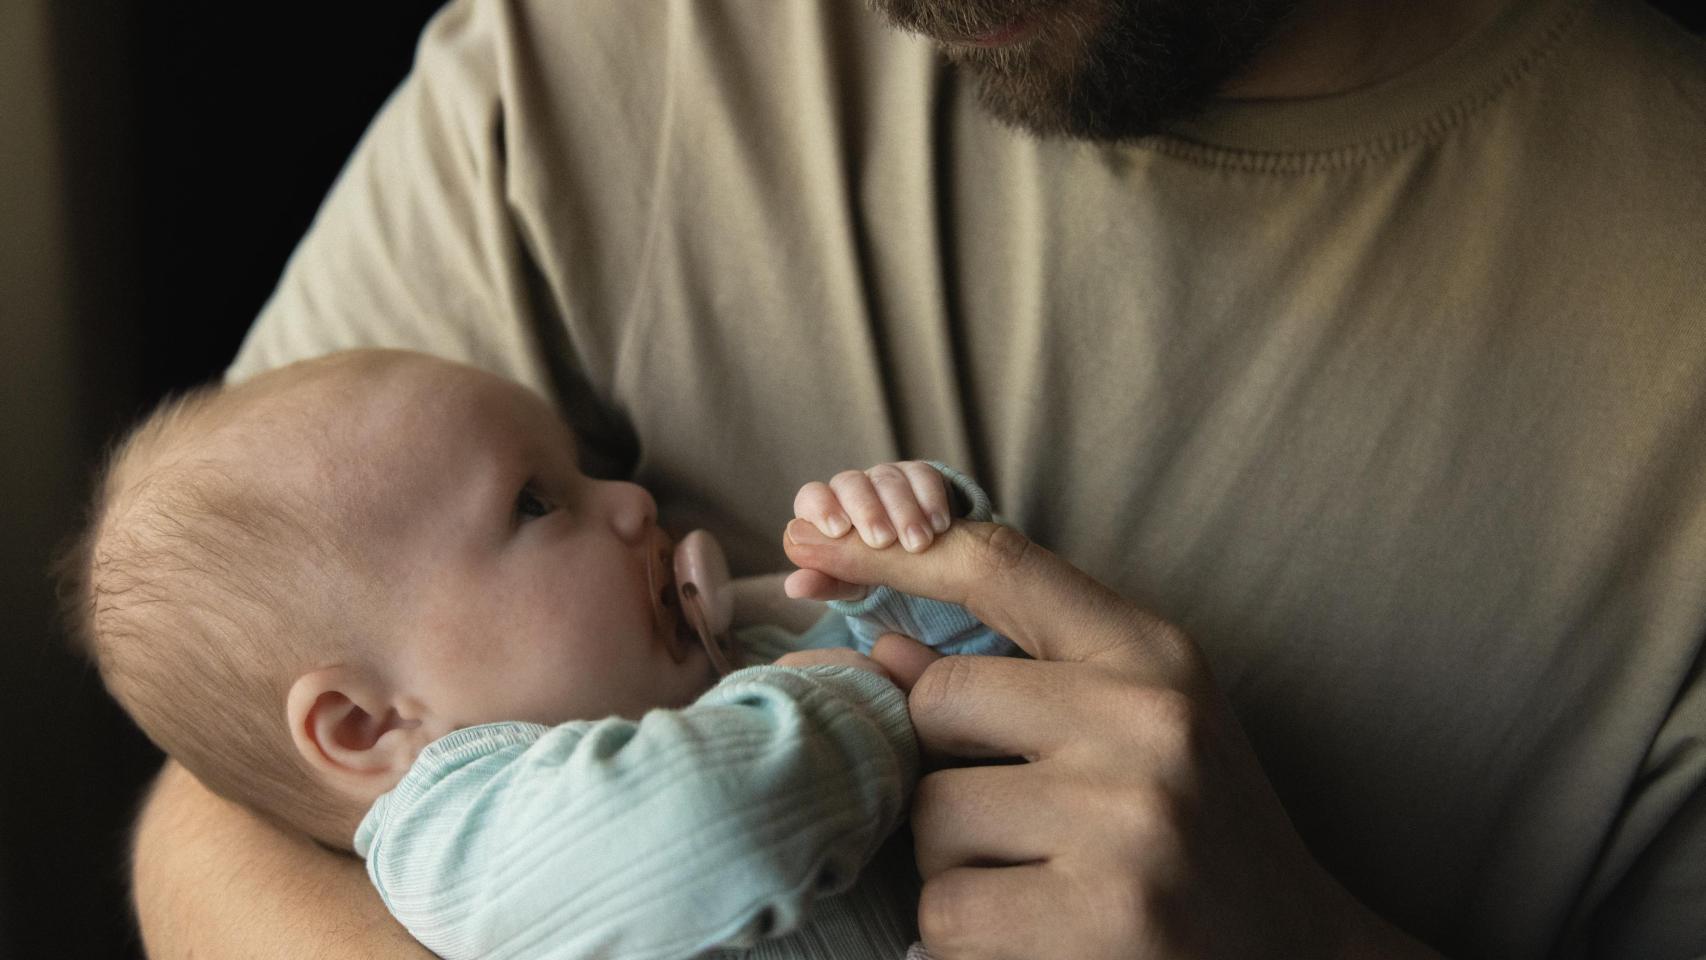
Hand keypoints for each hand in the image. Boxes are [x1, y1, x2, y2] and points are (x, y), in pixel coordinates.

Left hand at [783, 520, 1441, 959]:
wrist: (1303, 957)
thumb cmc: (1199, 830)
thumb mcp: (1134, 725)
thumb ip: (1018, 679)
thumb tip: (875, 650)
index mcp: (1155, 657)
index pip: (999, 566)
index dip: (889, 550)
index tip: (807, 533)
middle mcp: (1148, 724)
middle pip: (934, 708)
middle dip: (941, 769)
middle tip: (1011, 818)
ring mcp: (1128, 822)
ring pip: (930, 822)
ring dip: (954, 865)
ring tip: (1037, 883)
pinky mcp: (1104, 919)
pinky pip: (946, 914)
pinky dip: (966, 937)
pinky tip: (1036, 935)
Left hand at [786, 461, 952, 602]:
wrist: (917, 561)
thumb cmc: (869, 571)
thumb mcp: (849, 584)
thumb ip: (824, 583)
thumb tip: (794, 586)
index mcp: (825, 509)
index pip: (812, 497)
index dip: (821, 509)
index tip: (838, 531)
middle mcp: (852, 488)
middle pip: (850, 483)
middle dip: (866, 511)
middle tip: (882, 542)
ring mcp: (885, 477)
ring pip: (887, 479)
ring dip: (903, 511)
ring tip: (916, 545)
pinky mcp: (919, 475)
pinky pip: (922, 475)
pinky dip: (930, 499)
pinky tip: (938, 525)